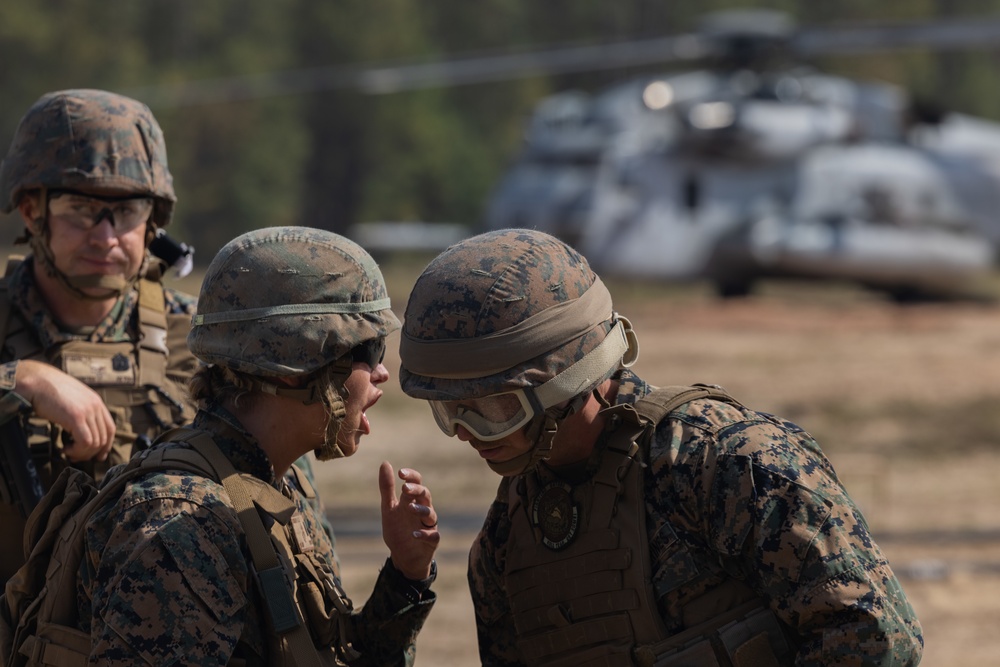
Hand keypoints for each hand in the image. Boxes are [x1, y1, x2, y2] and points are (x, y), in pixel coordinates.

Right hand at [15, 359, 115, 461]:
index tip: (97, 455)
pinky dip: (76, 450)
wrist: (37, 381)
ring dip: (82, 453)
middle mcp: (95, 406)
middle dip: (91, 453)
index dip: (105, 445)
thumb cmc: (49, 391)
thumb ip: (82, 412)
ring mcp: (87, 411)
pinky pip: (85, 442)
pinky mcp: (76, 417)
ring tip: (68, 451)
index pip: (110, 429)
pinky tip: (65, 448)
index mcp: (96, 402)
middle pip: (103, 438)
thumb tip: (82, 432)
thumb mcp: (73, 399)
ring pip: (95, 443)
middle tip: (76, 456)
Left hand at [379, 461, 439, 580]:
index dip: (411, 476)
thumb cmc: (398, 529)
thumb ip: (387, 488)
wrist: (403, 557)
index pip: (416, 483)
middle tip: (405, 488)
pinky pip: (432, 535)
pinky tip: (414, 534)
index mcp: (412, 500)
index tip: (401, 473)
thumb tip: (385, 463)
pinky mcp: (432, 541)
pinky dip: (424, 534)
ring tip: (409, 508)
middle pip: (425, 495)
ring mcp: (428, 525)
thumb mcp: (388, 508)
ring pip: (431, 514)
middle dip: (417, 490)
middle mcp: (423, 510)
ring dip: (421, 510)